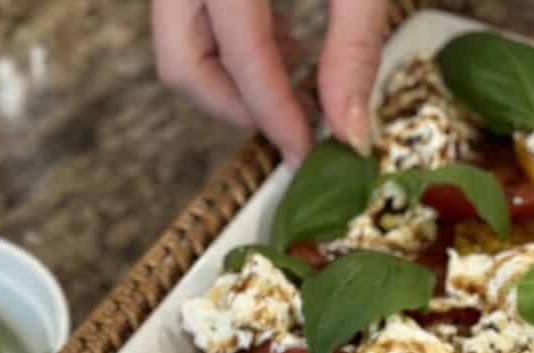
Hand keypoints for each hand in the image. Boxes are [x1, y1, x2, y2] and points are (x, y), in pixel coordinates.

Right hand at [151, 0, 388, 165]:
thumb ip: (354, 43)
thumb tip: (349, 133)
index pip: (241, 58)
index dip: (275, 115)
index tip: (305, 151)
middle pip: (182, 64)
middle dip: (235, 109)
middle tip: (289, 123)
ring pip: (179, 46)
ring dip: (234, 81)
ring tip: (297, 79)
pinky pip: (192, 20)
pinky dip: (232, 48)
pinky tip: (284, 44)